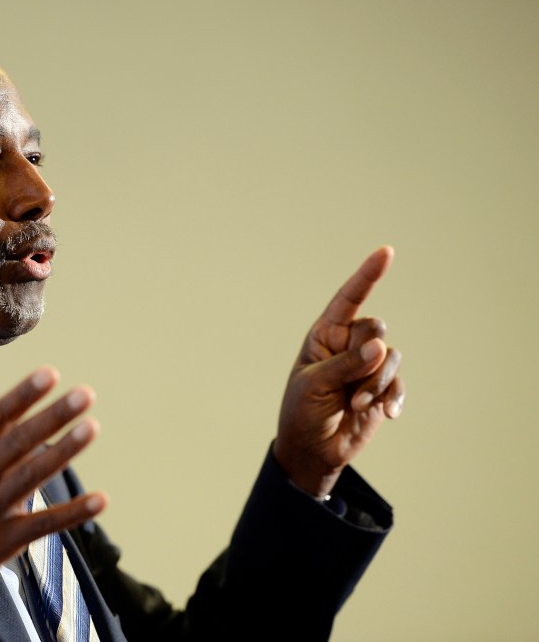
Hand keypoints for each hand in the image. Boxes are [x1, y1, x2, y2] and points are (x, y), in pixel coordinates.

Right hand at [0, 367, 105, 635]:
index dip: (22, 395)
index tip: (50, 373)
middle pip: (17, 441)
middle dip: (52, 415)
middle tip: (85, 393)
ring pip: (30, 476)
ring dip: (64, 451)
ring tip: (92, 427)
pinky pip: (41, 525)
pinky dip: (72, 513)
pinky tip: (99, 500)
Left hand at [273, 246, 404, 497]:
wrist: (313, 450)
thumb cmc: (303, 411)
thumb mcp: (315, 385)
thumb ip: (346, 364)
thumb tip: (381, 345)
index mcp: (324, 335)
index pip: (348, 299)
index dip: (367, 275)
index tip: (387, 252)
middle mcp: (349, 345)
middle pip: (375, 329)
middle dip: (367, 356)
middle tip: (349, 385)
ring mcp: (368, 366)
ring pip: (391, 357)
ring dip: (376, 382)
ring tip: (357, 403)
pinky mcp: (383, 388)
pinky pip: (398, 384)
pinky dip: (392, 398)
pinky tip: (386, 415)